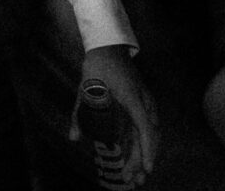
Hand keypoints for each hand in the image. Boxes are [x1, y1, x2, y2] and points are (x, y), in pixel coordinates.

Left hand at [71, 45, 157, 183]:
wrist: (109, 47)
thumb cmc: (97, 66)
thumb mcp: (84, 90)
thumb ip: (78, 115)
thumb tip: (73, 138)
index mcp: (132, 98)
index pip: (145, 128)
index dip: (147, 150)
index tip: (147, 168)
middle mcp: (144, 102)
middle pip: (149, 136)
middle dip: (143, 160)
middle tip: (133, 181)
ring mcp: (147, 102)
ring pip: (151, 134)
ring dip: (145, 155)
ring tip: (137, 176)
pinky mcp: (145, 104)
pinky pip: (148, 128)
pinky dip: (145, 145)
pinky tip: (139, 159)